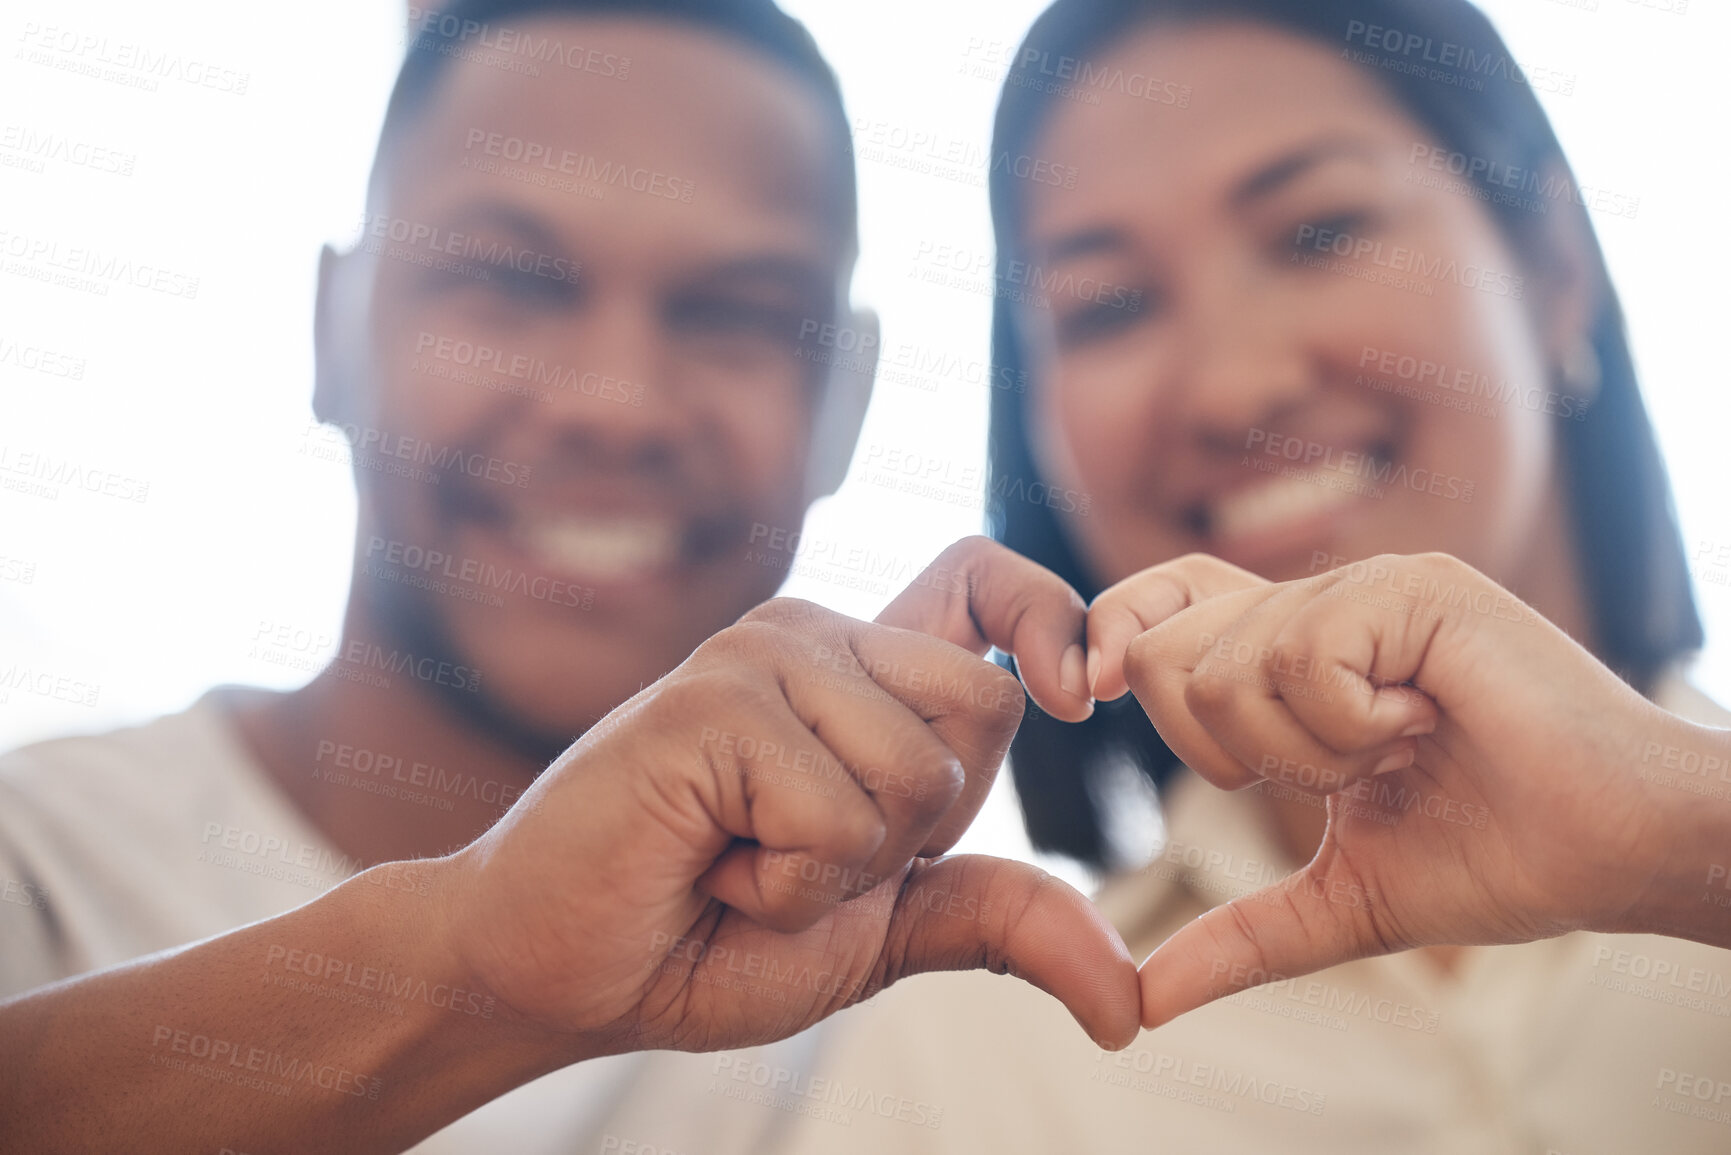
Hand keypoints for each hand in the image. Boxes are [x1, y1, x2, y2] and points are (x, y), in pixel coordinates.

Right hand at [445, 536, 1139, 1056]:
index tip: (1079, 693)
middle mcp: (815, 639)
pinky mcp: (712, 701)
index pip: (981, 579)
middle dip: (919, 829)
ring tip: (742, 856)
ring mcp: (761, 657)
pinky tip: (707, 859)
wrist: (570, 973)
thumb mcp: (884, 930)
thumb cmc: (711, 938)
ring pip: (920, 772)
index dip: (1049, 611)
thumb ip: (998, 916)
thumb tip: (1128, 999)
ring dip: (842, 870)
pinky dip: (788, 884)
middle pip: (986, 706)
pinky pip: (835, 813)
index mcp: (859, 674)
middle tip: (798, 850)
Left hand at [1088, 552, 1724, 1028]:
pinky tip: (1425, 724)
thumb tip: (1142, 1003)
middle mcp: (1320, 602)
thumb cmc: (1501, 857)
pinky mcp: (1413, 587)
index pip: (1159, 606)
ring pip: (1228, 667)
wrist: (1619, 849)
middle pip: (1163, 646)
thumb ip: (1241, 936)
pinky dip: (1351, 727)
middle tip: (1333, 770)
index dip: (1112, 641)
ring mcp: (1366, 586)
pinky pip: (1302, 660)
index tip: (1091, 700)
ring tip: (1401, 749)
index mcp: (1295, 654)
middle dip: (1222, 748)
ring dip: (1309, 752)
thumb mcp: (1344, 900)